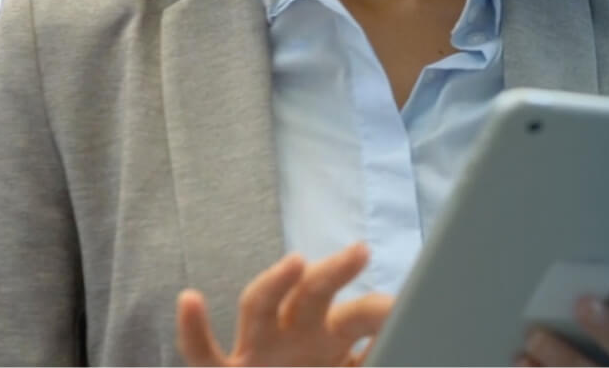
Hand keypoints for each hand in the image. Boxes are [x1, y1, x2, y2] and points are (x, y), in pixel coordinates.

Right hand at [175, 243, 395, 366]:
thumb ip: (379, 356)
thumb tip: (419, 338)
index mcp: (334, 336)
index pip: (360, 314)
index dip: (382, 310)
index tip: (411, 306)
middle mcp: (295, 336)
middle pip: (312, 294)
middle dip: (334, 272)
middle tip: (361, 251)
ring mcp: (258, 352)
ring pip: (259, 308)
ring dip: (274, 284)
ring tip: (294, 262)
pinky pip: (203, 354)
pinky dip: (192, 330)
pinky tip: (190, 300)